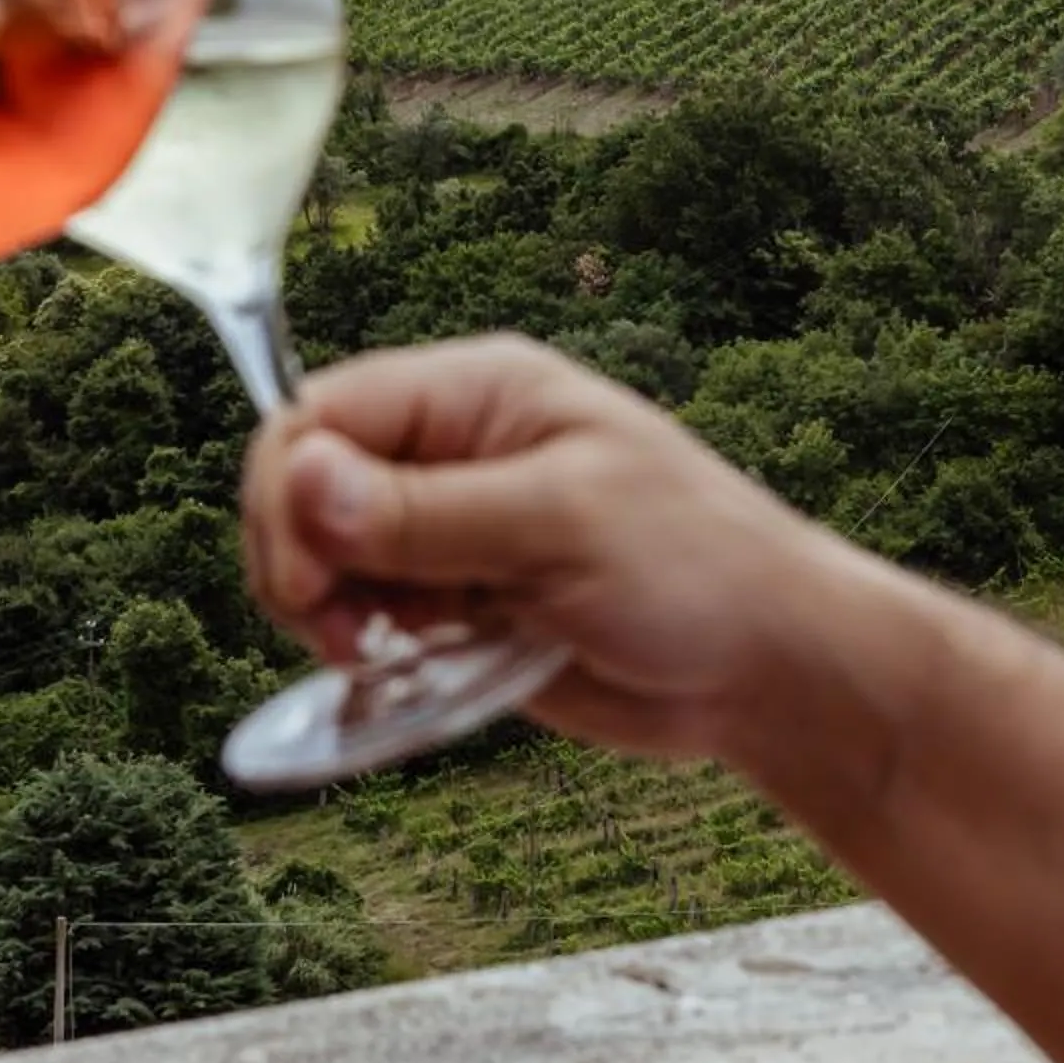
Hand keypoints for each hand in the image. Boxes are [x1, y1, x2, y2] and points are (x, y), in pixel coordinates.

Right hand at [242, 335, 818, 767]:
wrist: (772, 668)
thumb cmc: (697, 569)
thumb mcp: (558, 527)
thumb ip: (423, 512)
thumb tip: (301, 477)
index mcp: (475, 393)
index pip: (321, 413)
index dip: (291, 493)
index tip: (310, 583)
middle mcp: (451, 450)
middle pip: (306, 484)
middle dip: (302, 560)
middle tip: (346, 634)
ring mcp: (452, 526)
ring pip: (327, 555)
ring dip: (333, 610)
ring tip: (392, 651)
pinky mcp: (460, 599)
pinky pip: (373, 613)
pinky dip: (371, 645)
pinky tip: (416, 664)